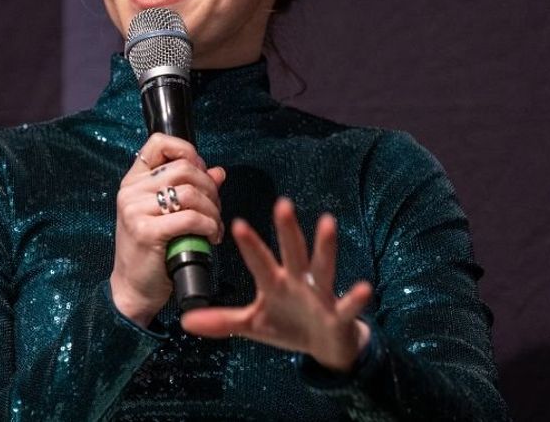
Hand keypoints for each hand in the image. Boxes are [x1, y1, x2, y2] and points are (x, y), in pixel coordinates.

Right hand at [109, 133, 225, 326]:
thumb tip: (218, 171)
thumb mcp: (169, 214)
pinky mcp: (145, 231)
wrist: (134, 288)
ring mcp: (134, 210)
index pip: (159, 143)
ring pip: (190, 193)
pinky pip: (190, 218)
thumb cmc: (153, 250)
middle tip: (216, 209)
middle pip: (184, 168)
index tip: (201, 174)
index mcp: (134, 181)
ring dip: (213, 210)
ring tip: (215, 227)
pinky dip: (209, 225)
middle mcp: (130, 191)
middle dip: (210, 188)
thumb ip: (191, 189)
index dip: (188, 151)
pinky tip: (211, 236)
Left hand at [180, 197, 372, 371]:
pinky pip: (348, 305)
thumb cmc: (288, 326)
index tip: (236, 223)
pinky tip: (364, 287)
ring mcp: (321, 295)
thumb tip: (185, 321)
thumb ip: (222, 321)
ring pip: (323, 266)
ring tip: (328, 222)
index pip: (259, 261)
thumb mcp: (253, 325)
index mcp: (276, 283)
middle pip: (292, 251)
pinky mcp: (339, 314)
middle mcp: (299, 281)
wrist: (326, 345)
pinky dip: (356, 297)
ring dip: (325, 246)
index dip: (250, 245)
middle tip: (282, 203)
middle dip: (287, 230)